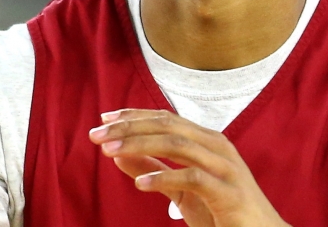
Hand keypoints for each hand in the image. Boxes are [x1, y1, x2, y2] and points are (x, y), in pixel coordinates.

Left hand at [89, 109, 290, 226]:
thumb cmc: (221, 211)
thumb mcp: (181, 189)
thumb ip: (154, 168)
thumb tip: (118, 152)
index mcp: (207, 140)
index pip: (165, 118)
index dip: (133, 115)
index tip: (103, 119)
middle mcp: (217, 146)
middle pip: (168, 126)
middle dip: (129, 127)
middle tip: (97, 135)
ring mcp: (226, 167)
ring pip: (178, 144)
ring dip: (140, 145)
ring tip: (111, 152)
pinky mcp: (230, 193)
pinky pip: (194, 178)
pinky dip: (165, 178)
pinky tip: (141, 184)